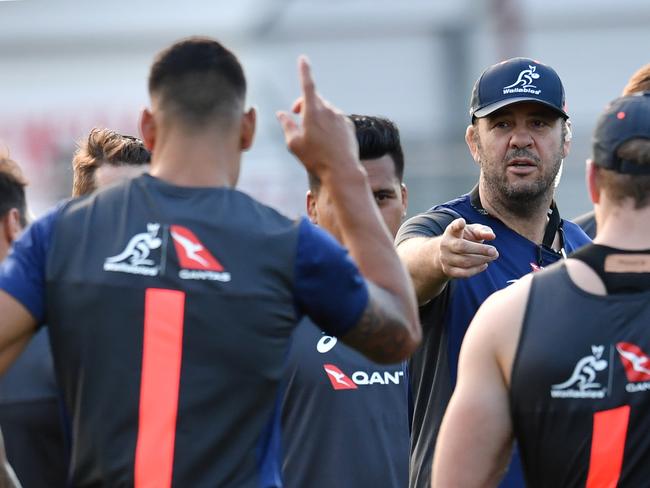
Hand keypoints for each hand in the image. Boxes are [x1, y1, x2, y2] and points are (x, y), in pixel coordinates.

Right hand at [276, 56, 359, 180]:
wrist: (342, 170)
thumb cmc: (315, 159)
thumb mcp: (294, 144)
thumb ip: (286, 125)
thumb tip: (281, 113)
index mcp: (313, 112)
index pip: (307, 85)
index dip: (304, 71)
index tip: (303, 59)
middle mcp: (329, 110)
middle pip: (314, 99)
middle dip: (304, 103)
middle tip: (295, 114)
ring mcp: (341, 117)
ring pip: (325, 110)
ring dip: (317, 116)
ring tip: (313, 136)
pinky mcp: (349, 125)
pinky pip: (336, 119)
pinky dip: (329, 124)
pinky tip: (327, 141)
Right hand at [438, 218, 497, 278]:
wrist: (449, 253)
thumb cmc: (466, 238)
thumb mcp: (473, 231)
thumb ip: (483, 231)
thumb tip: (491, 236)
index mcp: (451, 232)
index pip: (453, 227)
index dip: (457, 225)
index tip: (462, 222)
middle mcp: (445, 245)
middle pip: (462, 247)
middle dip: (480, 249)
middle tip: (494, 251)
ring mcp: (445, 258)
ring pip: (465, 261)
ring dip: (482, 259)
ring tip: (493, 257)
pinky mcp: (448, 270)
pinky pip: (464, 273)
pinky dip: (477, 269)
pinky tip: (484, 264)